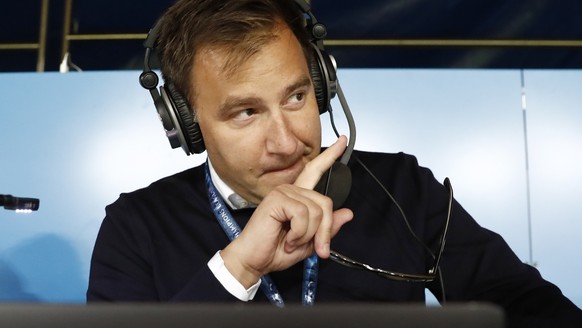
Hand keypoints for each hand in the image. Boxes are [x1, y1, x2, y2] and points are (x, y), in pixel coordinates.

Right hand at [220, 136, 353, 286]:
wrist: (253, 261)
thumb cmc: (275, 250)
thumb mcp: (310, 242)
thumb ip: (327, 228)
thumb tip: (348, 213)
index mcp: (298, 197)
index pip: (316, 171)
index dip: (331, 156)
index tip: (343, 141)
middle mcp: (291, 190)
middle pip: (325, 203)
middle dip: (325, 230)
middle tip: (316, 248)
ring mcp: (283, 192)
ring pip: (316, 211)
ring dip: (308, 234)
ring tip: (292, 241)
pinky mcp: (277, 199)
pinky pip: (303, 214)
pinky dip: (299, 233)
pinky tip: (287, 237)